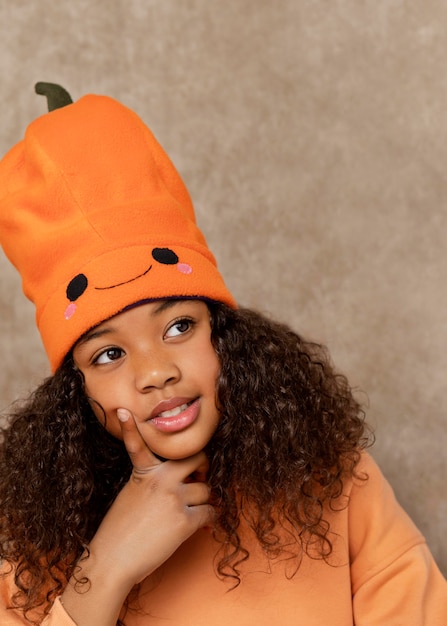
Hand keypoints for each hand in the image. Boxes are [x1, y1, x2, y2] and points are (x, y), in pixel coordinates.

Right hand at [61, 409, 213, 625]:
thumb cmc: (120, 531)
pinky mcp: (185, 520)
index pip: (138, 445)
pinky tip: (203, 523)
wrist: (114, 560)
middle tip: (200, 477)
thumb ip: (153, 482)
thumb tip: (185, 481)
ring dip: (203, 500)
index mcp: (144, 472)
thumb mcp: (131, 495)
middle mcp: (161, 479)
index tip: (124, 413)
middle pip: (196, 459)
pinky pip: (210, 511)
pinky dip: (209, 518)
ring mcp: (174, 498)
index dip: (130, 428)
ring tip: (192, 510)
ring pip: (207, 489)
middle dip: (203, 467)